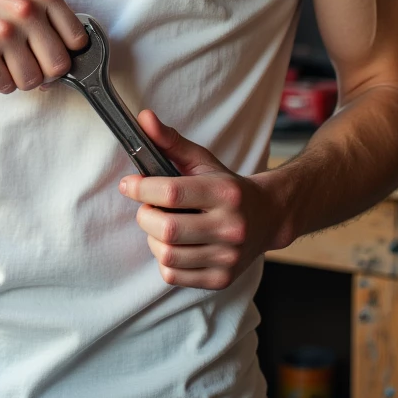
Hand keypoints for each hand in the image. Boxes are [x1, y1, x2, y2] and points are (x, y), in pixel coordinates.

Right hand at [0, 0, 87, 94]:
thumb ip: (49, 12)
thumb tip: (72, 52)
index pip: (78, 41)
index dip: (67, 52)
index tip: (53, 53)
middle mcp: (27, 11)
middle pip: (59, 66)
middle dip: (46, 72)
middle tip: (31, 63)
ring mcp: (3, 31)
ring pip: (32, 80)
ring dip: (21, 78)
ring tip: (7, 62)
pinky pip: (5, 85)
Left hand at [118, 110, 286, 289]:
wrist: (268, 217)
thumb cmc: (227, 187)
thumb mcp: (203, 161)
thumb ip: (171, 141)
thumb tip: (143, 118)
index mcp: (224, 192)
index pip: (172, 192)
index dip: (141, 188)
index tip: (128, 184)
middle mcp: (230, 226)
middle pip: (167, 229)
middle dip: (145, 216)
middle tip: (148, 207)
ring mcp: (228, 256)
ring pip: (167, 255)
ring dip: (153, 239)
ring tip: (162, 226)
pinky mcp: (222, 278)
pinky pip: (173, 275)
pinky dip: (164, 260)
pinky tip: (174, 245)